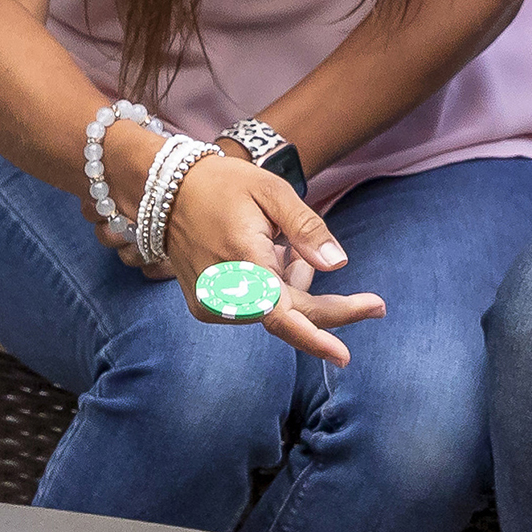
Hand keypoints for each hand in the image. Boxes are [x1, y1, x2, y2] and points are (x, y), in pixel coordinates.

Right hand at [160, 152, 384, 363]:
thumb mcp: (272, 192)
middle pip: (290, 317)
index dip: (324, 330)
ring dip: (291, 287)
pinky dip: (269, 289)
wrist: (166, 193)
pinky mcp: (205, 309)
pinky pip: (254, 310)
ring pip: (275, 312)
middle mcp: (224, 293)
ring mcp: (212, 305)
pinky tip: (259, 258)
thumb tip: (338, 264)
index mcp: (243, 261)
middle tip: (364, 297)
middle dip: (326, 306)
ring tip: (280, 246)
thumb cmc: (224, 186)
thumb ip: (306, 229)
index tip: (352, 345)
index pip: (287, 314)